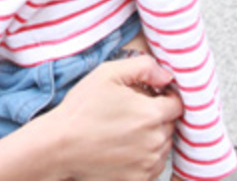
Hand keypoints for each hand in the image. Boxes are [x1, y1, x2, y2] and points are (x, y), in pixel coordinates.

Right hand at [33, 53, 181, 180]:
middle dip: (156, 117)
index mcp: (152, 114)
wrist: (59, 146)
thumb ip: (143, 67)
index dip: (165, 97)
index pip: (177, 104)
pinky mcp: (138, 179)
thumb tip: (166, 75)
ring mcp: (148, 163)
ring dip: (152, 137)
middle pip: (170, 125)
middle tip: (131, 113)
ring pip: (163, 146)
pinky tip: (123, 148)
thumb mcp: (107, 74)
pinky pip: (153, 166)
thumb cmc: (81, 109)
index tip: (149, 97)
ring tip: (125, 131)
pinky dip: (144, 156)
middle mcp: (156, 141)